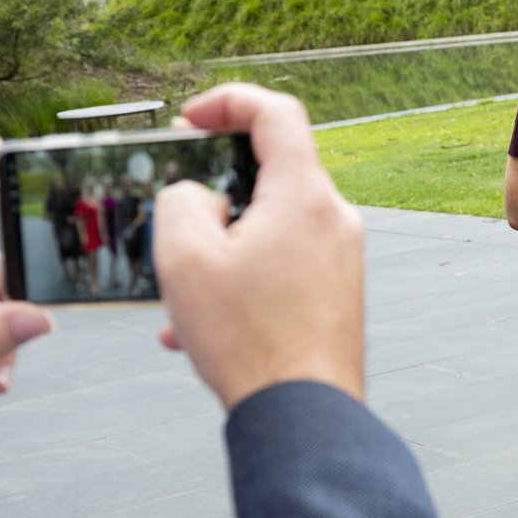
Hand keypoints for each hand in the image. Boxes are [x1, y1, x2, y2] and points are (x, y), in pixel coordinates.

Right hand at [155, 84, 364, 410]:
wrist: (303, 415)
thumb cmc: (247, 340)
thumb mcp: (184, 256)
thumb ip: (182, 200)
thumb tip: (200, 197)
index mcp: (304, 197)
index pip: (276, 113)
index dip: (227, 101)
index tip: (188, 120)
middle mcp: (335, 221)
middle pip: (274, 171)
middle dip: (215, 181)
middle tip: (174, 194)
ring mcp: (342, 260)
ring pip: (270, 226)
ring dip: (220, 244)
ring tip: (177, 285)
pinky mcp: (338, 295)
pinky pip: (282, 267)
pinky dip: (240, 280)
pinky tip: (194, 327)